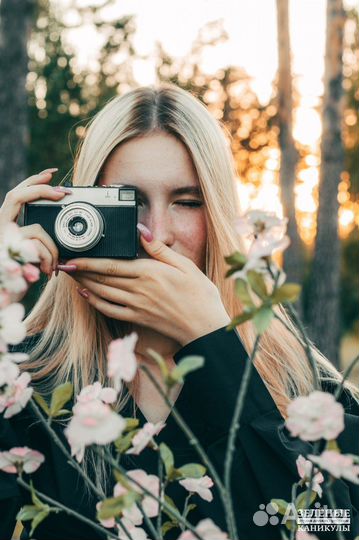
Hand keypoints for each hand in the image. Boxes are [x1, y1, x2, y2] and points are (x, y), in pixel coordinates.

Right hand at [0, 168, 71, 277]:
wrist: (1, 300)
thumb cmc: (17, 279)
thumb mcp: (32, 255)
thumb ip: (40, 239)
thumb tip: (60, 227)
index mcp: (5, 226)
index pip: (16, 196)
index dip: (32, 182)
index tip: (50, 173)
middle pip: (16, 196)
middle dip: (42, 190)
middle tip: (64, 192)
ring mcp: (2, 240)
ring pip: (36, 229)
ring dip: (52, 249)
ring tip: (52, 266)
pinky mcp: (9, 253)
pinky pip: (37, 248)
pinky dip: (48, 258)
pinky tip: (46, 270)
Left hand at [63, 229, 230, 345]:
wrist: (204, 326)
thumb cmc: (199, 295)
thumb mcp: (185, 265)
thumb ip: (159, 249)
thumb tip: (142, 231)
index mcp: (150, 273)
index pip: (111, 265)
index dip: (89, 261)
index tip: (73, 256)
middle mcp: (139, 289)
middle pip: (102, 278)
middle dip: (81, 271)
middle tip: (64, 264)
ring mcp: (136, 306)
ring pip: (102, 293)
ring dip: (84, 284)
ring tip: (72, 276)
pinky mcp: (137, 318)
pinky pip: (110, 310)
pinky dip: (95, 303)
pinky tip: (87, 296)